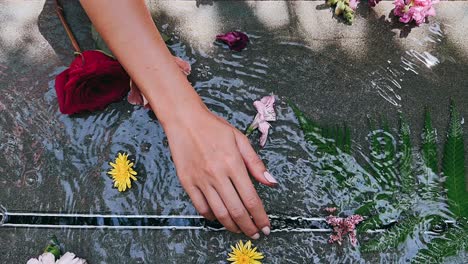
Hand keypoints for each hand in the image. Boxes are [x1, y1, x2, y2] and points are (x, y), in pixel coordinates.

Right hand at [163, 106, 277, 237]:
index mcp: (233, 163)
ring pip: (219, 212)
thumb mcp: (240, 139)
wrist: (185, 120)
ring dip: (232, 226)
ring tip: (240, 230)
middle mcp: (217, 174)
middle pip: (236, 210)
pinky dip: (211, 217)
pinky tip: (219, 217)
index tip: (266, 226)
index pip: (251, 198)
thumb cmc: (214, 127)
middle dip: (248, 226)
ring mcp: (200, 180)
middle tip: (255, 234)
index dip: (260, 216)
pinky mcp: (187, 182)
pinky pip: (201, 207)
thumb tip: (271, 182)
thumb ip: (256, 163)